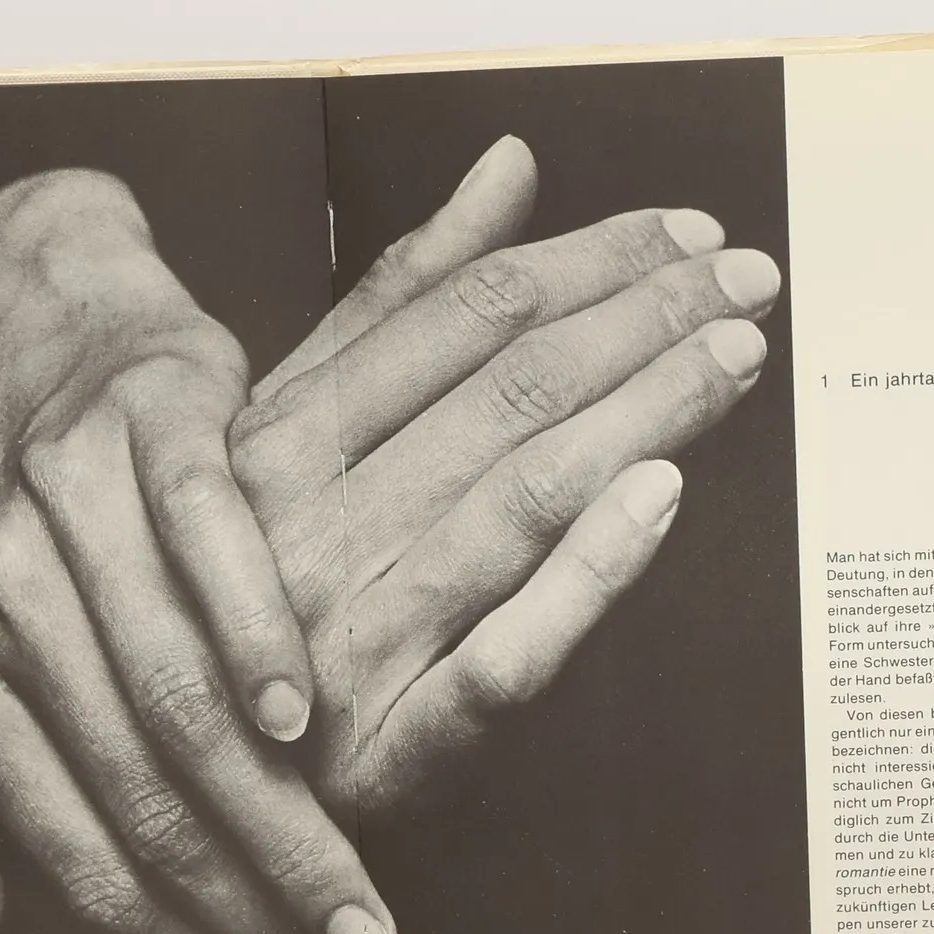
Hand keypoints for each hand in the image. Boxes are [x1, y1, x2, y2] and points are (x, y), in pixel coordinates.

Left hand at [0, 169, 393, 933]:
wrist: (30, 333)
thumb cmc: (13, 532)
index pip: (80, 858)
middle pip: (140, 795)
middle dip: (256, 907)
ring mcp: (67, 508)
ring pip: (174, 692)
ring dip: (278, 812)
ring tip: (362, 902)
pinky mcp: (144, 424)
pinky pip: (204, 540)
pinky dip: (252, 631)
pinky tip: (305, 716)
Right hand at [236, 135, 783, 817]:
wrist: (191, 771)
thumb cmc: (258, 574)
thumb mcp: (295, 418)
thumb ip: (401, 296)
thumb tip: (509, 163)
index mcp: (279, 438)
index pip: (461, 314)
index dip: (588, 260)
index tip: (682, 231)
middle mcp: (308, 528)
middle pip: (504, 394)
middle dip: (639, 321)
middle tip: (742, 277)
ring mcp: (353, 641)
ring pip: (519, 501)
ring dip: (644, 415)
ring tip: (734, 354)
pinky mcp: (398, 748)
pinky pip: (506, 659)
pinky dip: (587, 574)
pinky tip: (661, 497)